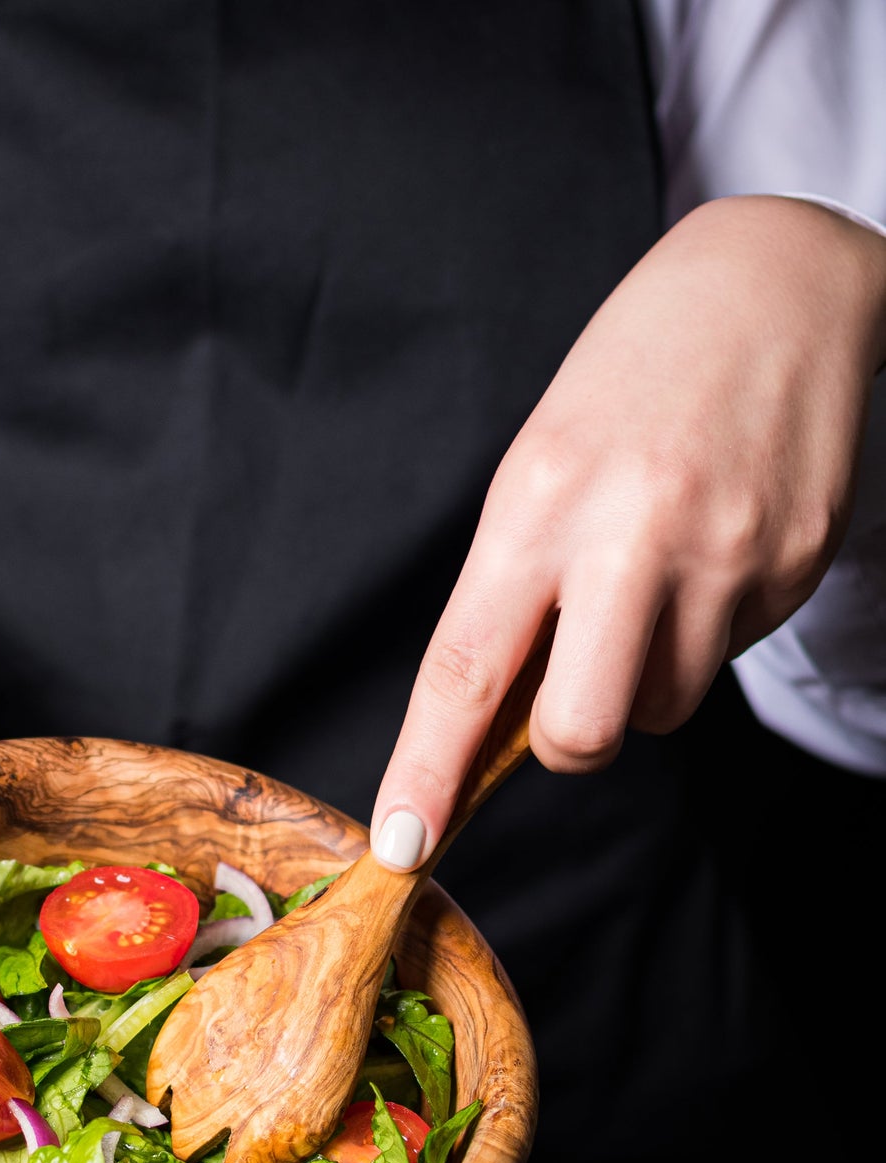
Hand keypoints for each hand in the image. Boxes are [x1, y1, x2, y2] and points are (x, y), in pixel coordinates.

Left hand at [371, 195, 885, 870]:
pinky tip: (713, 545)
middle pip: (581, 732)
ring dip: (646, 679)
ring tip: (654, 576)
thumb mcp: (539, 465)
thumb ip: (515, 590)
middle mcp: (631, 534)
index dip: (428, 770)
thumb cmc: (626, 384)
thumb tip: (496, 724)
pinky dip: (708, 630)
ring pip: (666, 708)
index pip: (465, 671)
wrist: (772, 284)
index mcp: (538, 504)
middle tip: (571, 695)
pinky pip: (731, 657)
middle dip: (568, 744)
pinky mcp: (794, 563)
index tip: (403, 844)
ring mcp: (725, 553)